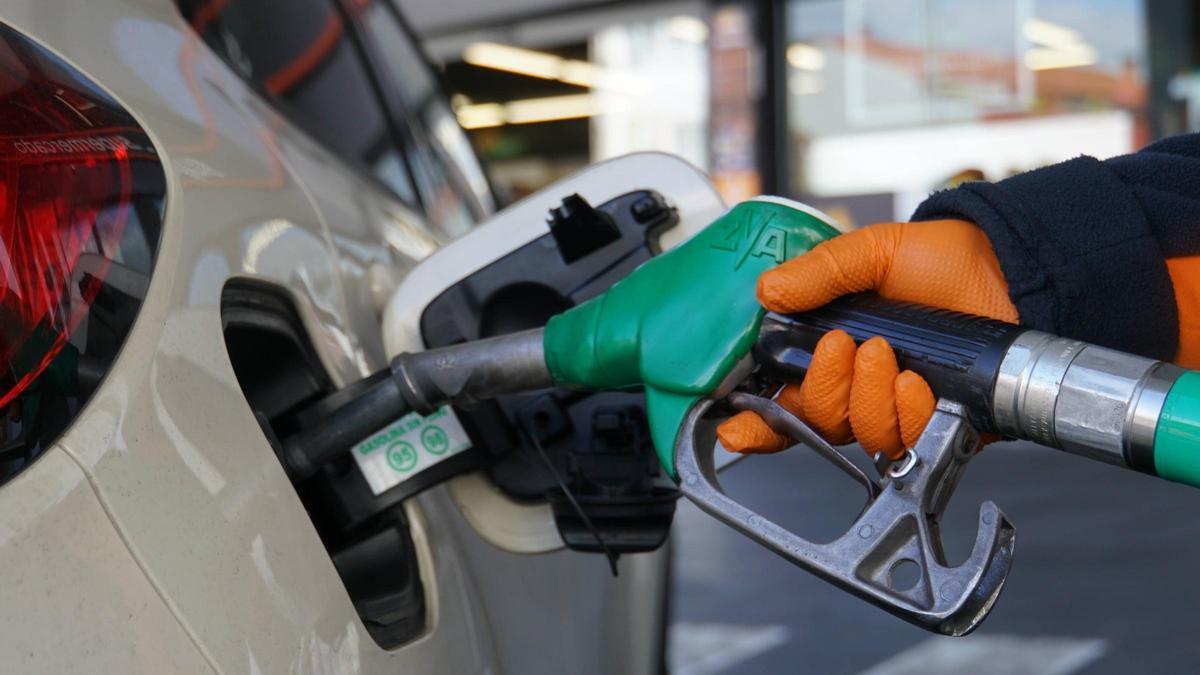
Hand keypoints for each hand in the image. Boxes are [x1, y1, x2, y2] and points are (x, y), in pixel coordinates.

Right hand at [717, 219, 1017, 458]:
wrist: (1010, 272)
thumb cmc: (944, 260)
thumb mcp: (871, 252)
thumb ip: (819, 272)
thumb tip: (768, 292)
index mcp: (830, 349)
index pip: (782, 397)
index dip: (755, 422)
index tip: (735, 428)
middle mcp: (858, 386)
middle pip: (816, 420)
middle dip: (824, 387)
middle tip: (844, 345)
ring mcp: (895, 408)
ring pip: (858, 432)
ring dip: (866, 396)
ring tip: (886, 355)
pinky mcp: (936, 424)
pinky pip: (905, 439)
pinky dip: (906, 411)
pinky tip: (917, 382)